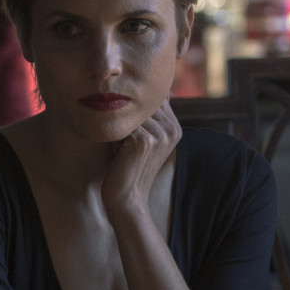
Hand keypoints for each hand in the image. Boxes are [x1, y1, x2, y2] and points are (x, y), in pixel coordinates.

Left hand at [102, 100, 181, 218]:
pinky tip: (119, 154)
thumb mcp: (141, 138)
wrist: (126, 197)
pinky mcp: (145, 140)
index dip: (135, 116)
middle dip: (126, 122)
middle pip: (139, 106)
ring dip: (119, 130)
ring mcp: (160, 134)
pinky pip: (121, 124)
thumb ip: (147, 117)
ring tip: (122, 150)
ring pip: (129, 114)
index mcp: (175, 128)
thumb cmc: (127, 165)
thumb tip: (143, 91)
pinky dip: (114, 138)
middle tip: (125, 146)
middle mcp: (172, 129)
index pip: (151, 101)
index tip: (132, 139)